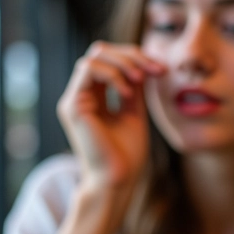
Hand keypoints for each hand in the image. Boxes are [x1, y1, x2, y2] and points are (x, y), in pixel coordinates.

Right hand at [56, 42, 164, 186]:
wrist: (118, 181)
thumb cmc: (127, 155)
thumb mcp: (135, 113)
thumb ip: (134, 88)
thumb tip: (142, 62)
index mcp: (94, 98)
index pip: (110, 62)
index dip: (135, 58)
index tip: (160, 70)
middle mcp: (81, 96)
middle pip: (101, 53)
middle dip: (131, 55)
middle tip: (154, 68)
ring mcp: (74, 100)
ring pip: (94, 56)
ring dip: (123, 63)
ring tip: (141, 79)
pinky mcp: (73, 106)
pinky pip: (88, 69)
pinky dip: (112, 75)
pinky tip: (126, 93)